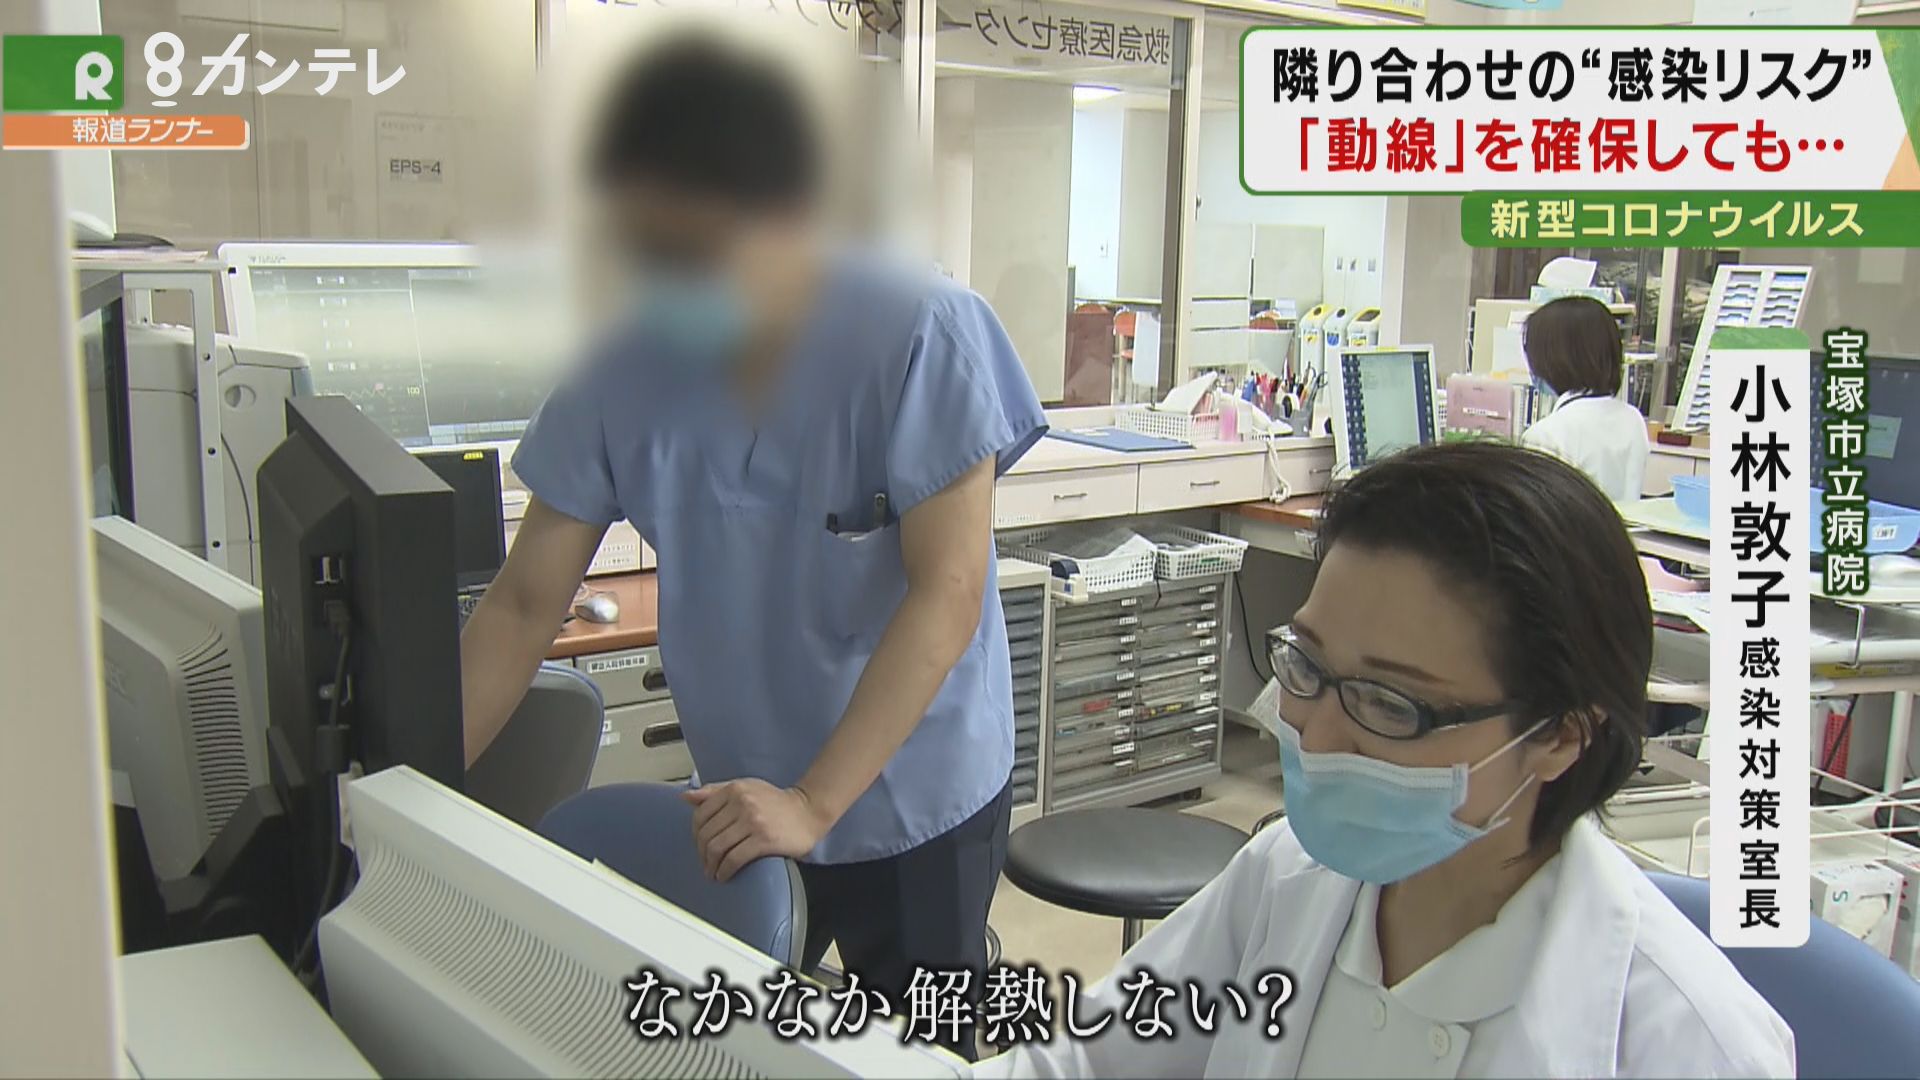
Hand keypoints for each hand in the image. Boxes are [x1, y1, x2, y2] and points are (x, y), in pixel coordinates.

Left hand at [684, 779, 834, 881]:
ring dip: (711, 865)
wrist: (808, 811)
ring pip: (717, 848)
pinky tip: (725, 875)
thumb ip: (715, 791)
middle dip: (702, 854)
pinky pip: (734, 859)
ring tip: (713, 872)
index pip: (701, 815)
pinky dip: (725, 870)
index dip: (696, 835)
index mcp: (734, 789)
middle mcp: (742, 803)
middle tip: (706, 864)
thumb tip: (686, 797)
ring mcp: (753, 821)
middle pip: (707, 834)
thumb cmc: (776, 802)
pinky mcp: (764, 840)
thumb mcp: (745, 788)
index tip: (700, 846)